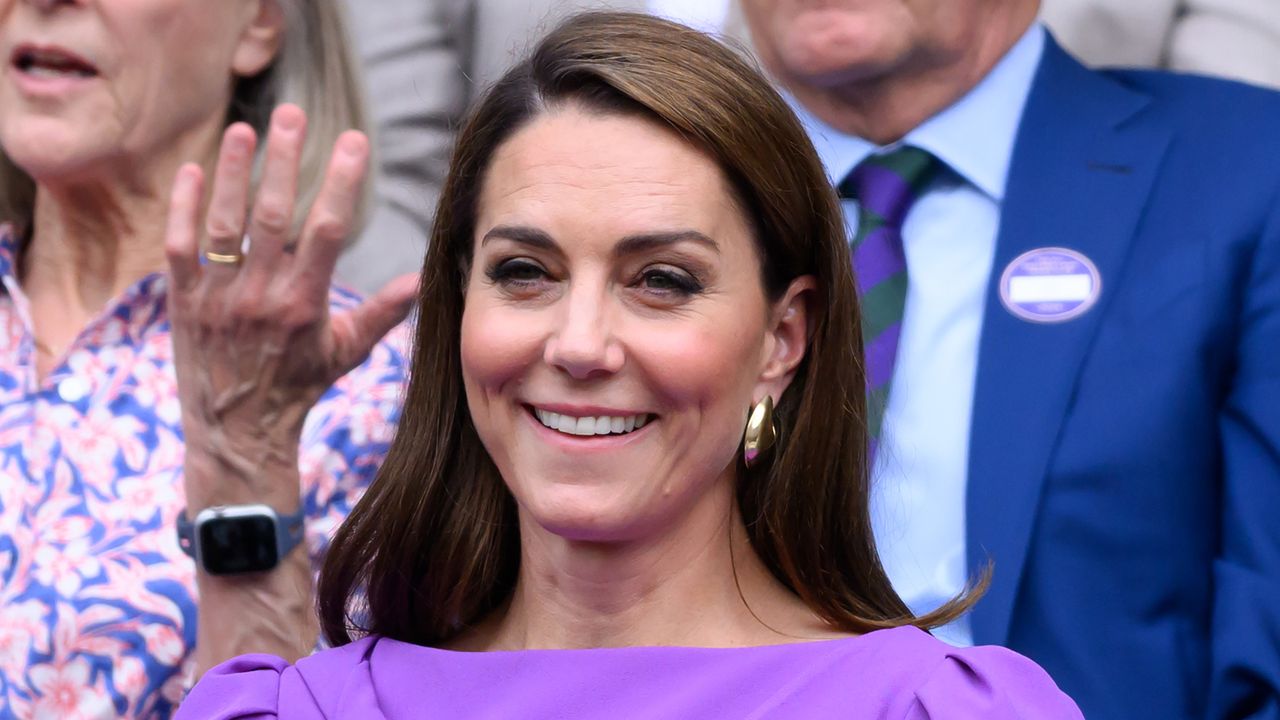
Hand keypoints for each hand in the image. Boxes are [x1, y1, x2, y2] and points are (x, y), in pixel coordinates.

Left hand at [165, 104, 416, 509]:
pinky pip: (180, 247)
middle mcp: (260, 297)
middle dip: (284, 159)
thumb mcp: (346, 353)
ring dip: (232, 172)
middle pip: (272, 215)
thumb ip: (382, 313)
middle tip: (292, 113)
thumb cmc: (299, 388)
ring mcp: (217, 298)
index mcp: (304, 305)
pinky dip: (184, 208)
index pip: (325, 230)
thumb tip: (422, 280)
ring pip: (224, 224)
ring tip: (243, 128)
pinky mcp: (183, 302)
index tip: (353, 141)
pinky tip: (194, 171)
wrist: (237, 432)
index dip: (339, 181)